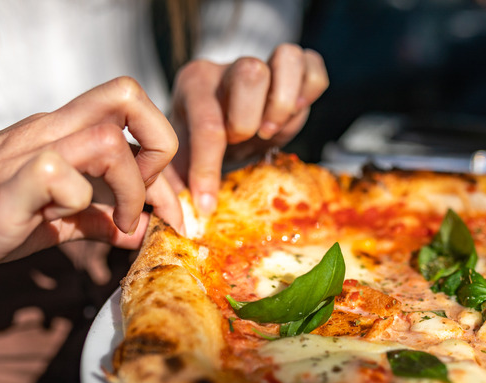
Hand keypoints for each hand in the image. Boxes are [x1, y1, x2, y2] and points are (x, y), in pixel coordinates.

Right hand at [0, 77, 182, 286]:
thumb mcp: (53, 221)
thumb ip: (98, 220)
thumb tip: (143, 230)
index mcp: (63, 133)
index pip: (132, 110)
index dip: (163, 154)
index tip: (164, 207)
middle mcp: (50, 131)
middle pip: (127, 95)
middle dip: (162, 145)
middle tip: (151, 199)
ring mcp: (29, 154)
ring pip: (107, 139)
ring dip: (132, 187)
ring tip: (121, 222)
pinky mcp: (8, 187)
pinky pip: (58, 174)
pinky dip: (78, 201)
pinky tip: (66, 219)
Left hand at [167, 43, 327, 215]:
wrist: (223, 123)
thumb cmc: (200, 144)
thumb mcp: (179, 161)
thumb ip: (174, 185)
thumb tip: (182, 221)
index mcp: (194, 85)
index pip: (206, 124)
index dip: (208, 169)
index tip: (208, 205)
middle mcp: (228, 67)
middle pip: (251, 73)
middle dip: (251, 119)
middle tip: (246, 142)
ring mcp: (264, 62)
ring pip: (287, 58)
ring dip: (285, 102)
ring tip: (272, 129)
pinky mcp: (293, 67)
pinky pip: (312, 64)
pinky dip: (310, 91)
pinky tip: (295, 114)